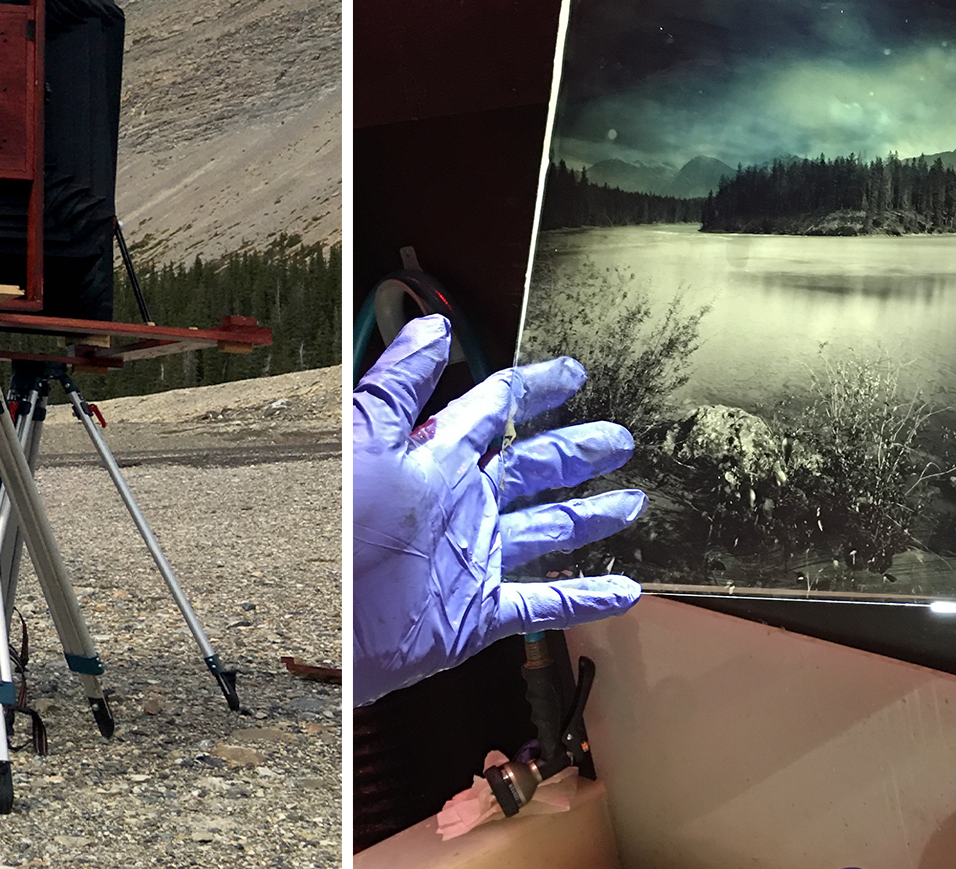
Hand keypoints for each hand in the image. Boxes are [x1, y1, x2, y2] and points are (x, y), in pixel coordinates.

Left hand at [352, 315, 645, 705]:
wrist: (322, 628)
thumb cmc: (336, 535)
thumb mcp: (363, 443)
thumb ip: (399, 386)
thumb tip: (434, 327)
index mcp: (438, 460)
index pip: (495, 409)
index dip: (534, 387)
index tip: (572, 373)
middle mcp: (463, 505)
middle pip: (533, 468)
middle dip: (577, 451)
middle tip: (619, 438)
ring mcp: (473, 559)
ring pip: (547, 530)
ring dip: (589, 517)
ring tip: (633, 503)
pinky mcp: (477, 614)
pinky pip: (542, 604)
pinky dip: (584, 598)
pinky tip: (623, 591)